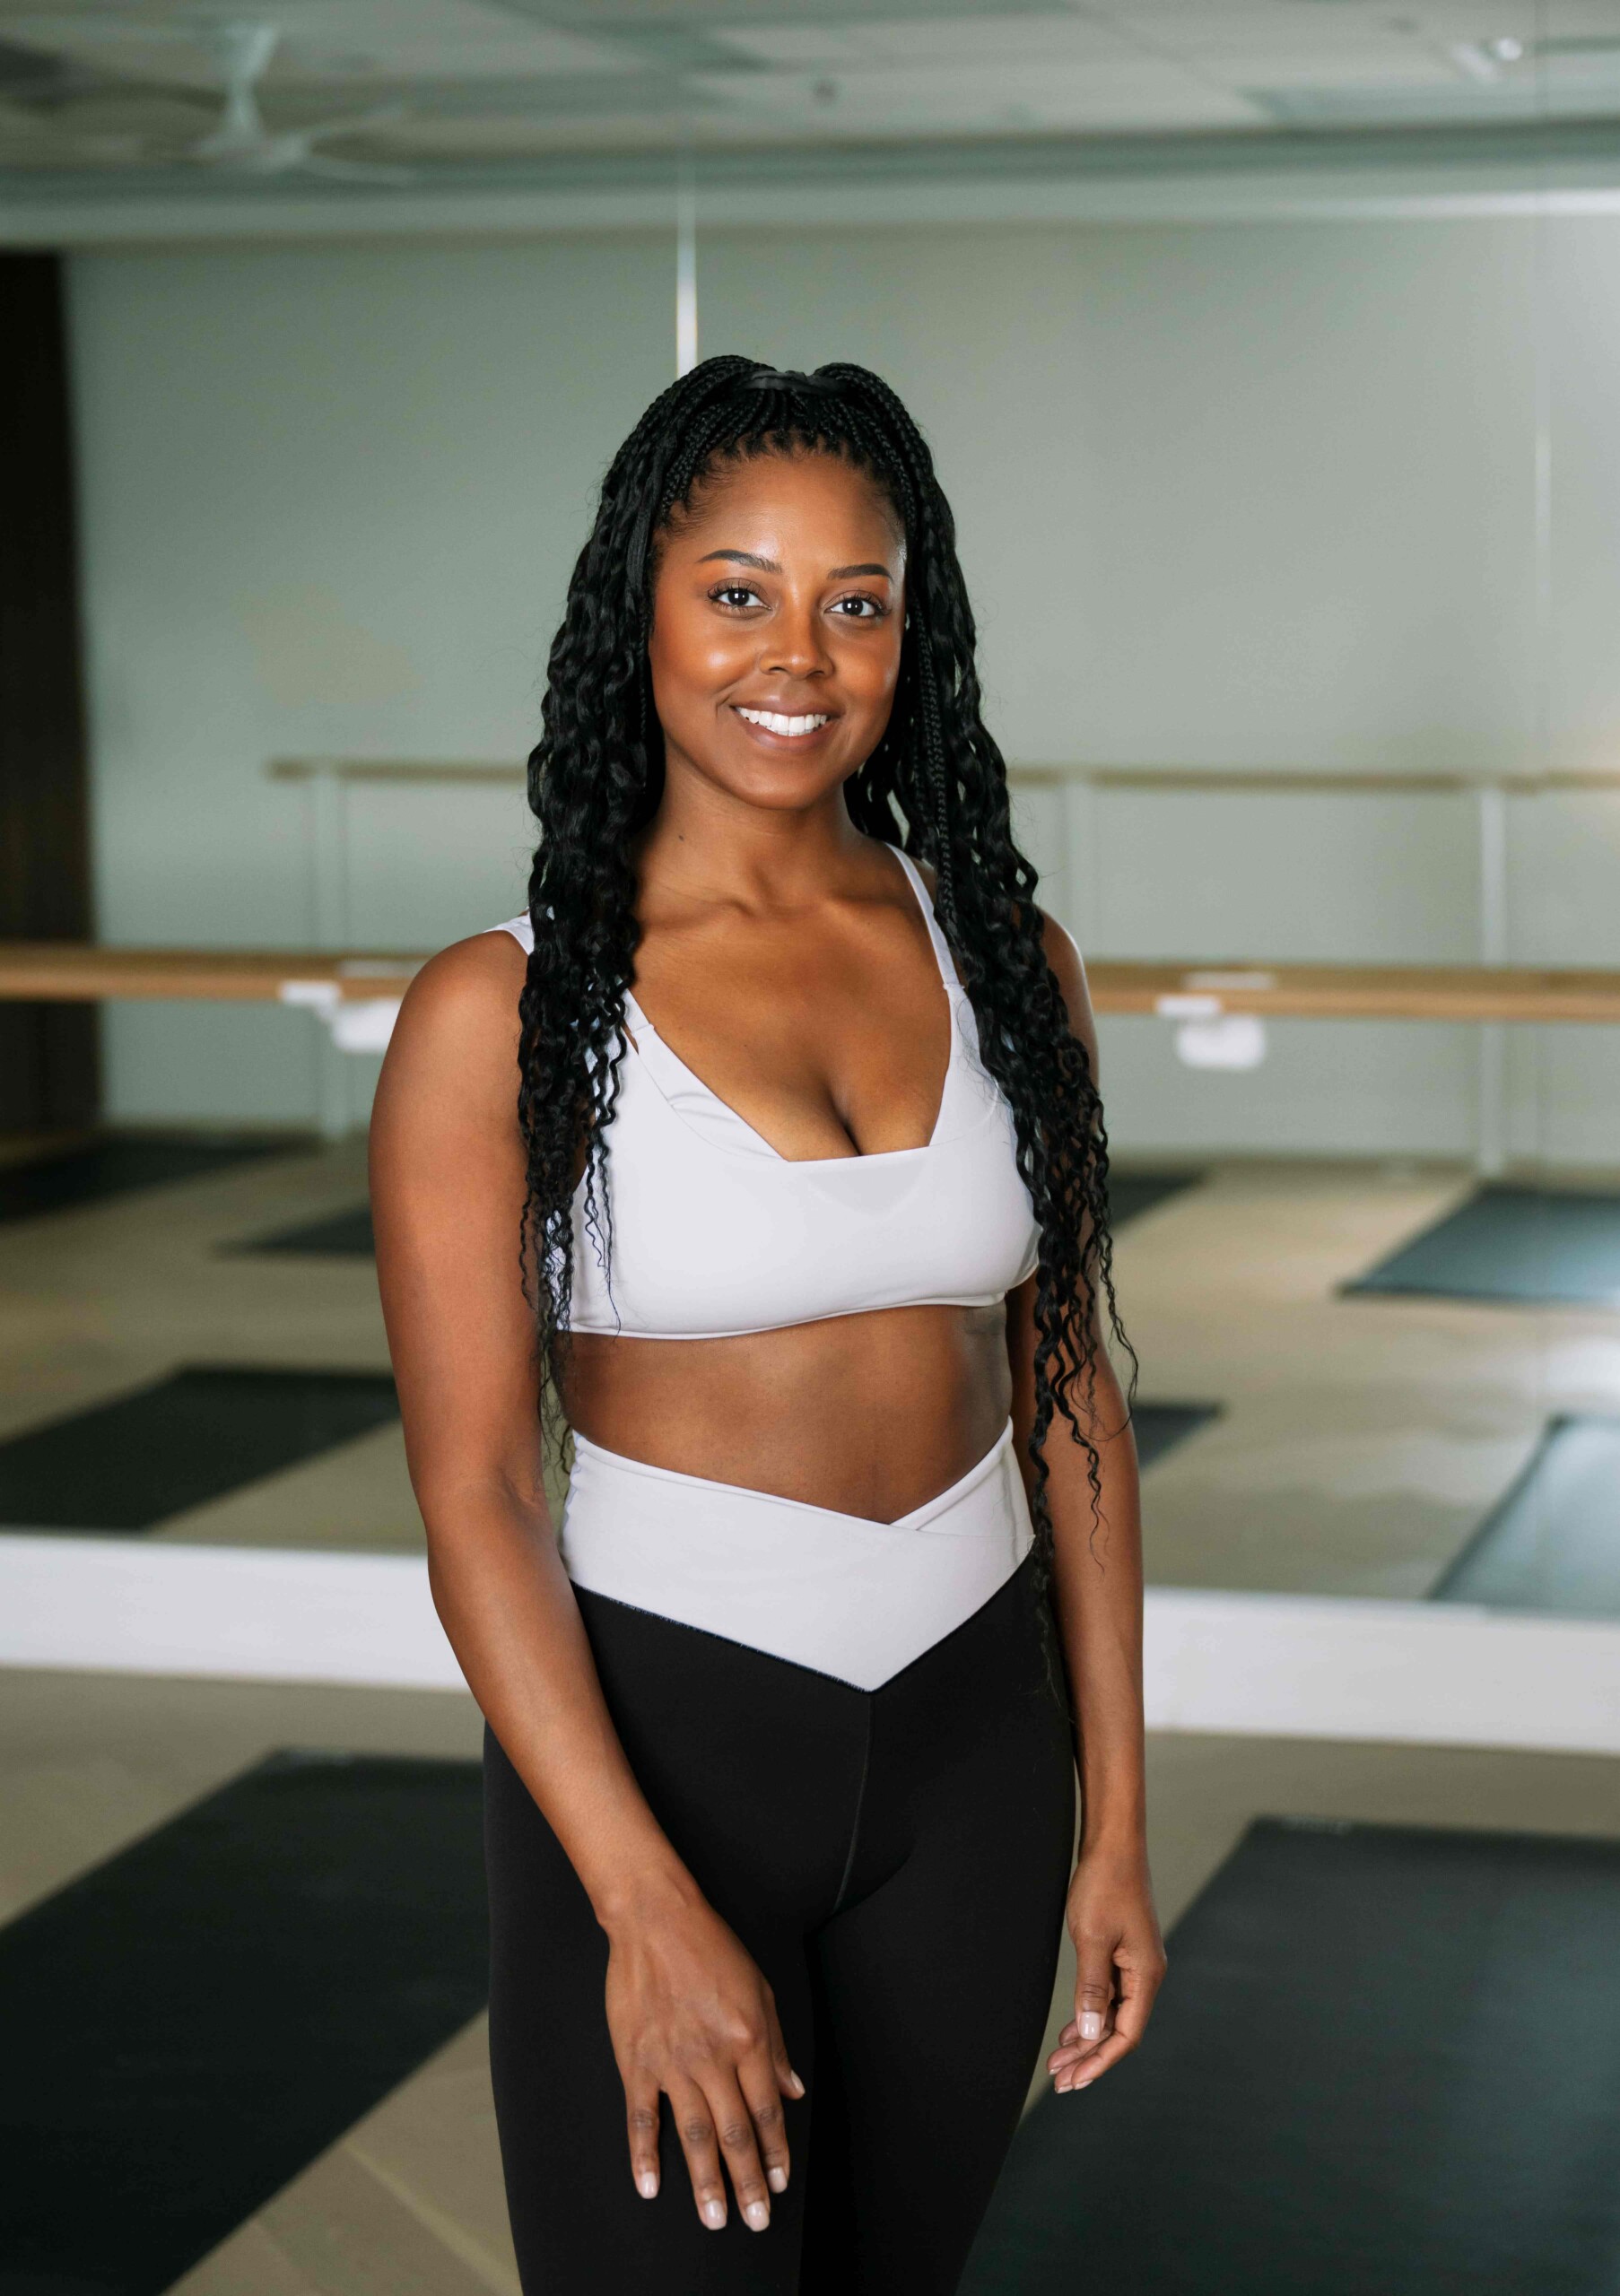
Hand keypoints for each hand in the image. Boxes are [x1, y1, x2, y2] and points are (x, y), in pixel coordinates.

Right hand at [603, 1880, 804, 2232]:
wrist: (655, 1919)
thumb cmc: (711, 1948)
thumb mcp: (760, 1988)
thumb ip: (777, 2045)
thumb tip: (792, 2092)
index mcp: (748, 2039)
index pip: (767, 2110)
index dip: (776, 2150)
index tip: (781, 2182)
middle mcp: (713, 2057)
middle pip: (735, 2133)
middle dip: (748, 2182)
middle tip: (755, 2219)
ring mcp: (672, 2061)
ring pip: (695, 2134)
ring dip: (706, 2181)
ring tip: (715, 2217)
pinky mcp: (637, 2060)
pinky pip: (642, 2115)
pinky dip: (644, 2154)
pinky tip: (650, 2185)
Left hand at [1047, 1840, 1165, 2093]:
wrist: (1113, 1843)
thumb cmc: (1105, 1885)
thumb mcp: (1092, 1938)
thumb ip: (1092, 1988)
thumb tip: (1092, 2034)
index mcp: (1146, 1976)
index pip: (1126, 2035)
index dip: (1099, 2061)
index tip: (1073, 2081)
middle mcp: (1146, 1974)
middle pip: (1119, 2029)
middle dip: (1090, 2056)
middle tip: (1059, 2080)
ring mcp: (1136, 1963)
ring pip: (1113, 2013)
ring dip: (1088, 2037)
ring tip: (1060, 2060)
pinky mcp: (1124, 1952)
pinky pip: (1109, 1994)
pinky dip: (1090, 2013)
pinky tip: (1073, 2028)